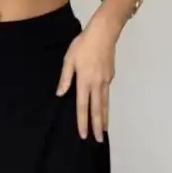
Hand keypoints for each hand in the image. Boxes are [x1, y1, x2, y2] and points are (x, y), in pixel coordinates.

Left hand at [56, 23, 116, 141]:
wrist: (104, 32)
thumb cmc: (84, 44)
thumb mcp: (69, 59)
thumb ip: (65, 78)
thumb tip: (60, 93)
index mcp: (85, 81)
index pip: (83, 107)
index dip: (83, 122)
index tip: (84, 134)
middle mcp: (97, 84)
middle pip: (98, 110)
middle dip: (98, 126)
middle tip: (98, 140)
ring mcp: (106, 81)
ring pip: (105, 104)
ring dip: (105, 118)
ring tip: (104, 130)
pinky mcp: (110, 76)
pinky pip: (106, 94)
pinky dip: (105, 105)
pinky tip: (103, 109)